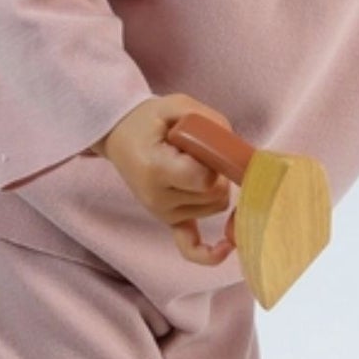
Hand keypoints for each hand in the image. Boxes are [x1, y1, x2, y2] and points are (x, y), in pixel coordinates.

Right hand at [91, 93, 238, 267]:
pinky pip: (189, 245)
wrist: (119, 134)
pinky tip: (225, 249)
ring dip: (215, 188)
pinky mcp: (168, 219)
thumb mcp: (179, 105)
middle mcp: (158, 198)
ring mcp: (162, 213)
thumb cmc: (150, 119)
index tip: (206, 145)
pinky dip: (207, 253)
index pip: (206, 179)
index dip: (217, 163)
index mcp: (157, 170)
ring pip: (213, 208)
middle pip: (215, 196)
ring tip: (194, 165)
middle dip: (220, 173)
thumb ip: (211, 123)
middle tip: (200, 151)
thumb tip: (238, 151)